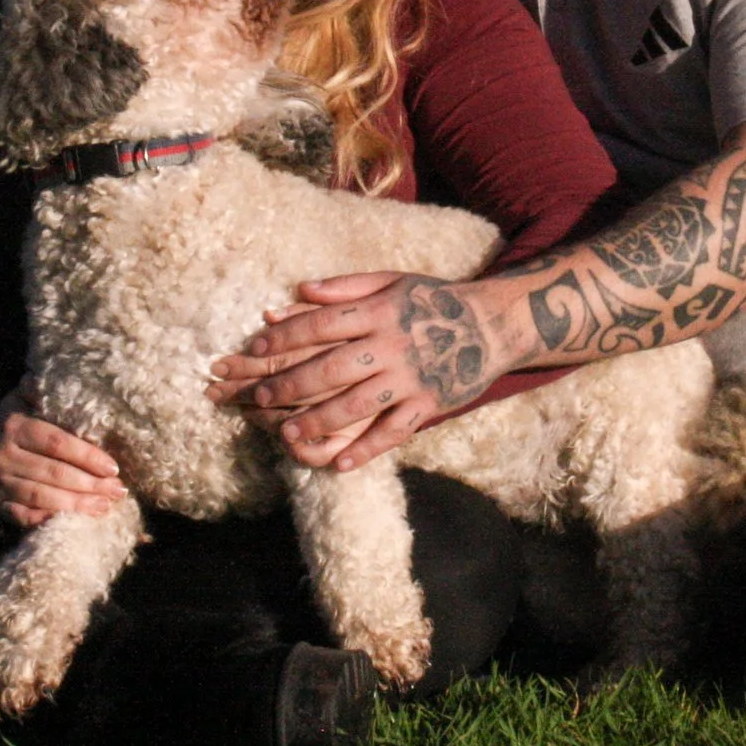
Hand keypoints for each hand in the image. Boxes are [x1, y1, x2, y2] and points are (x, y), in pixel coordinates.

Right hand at [0, 393, 125, 528]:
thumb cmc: (17, 417)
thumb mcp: (26, 397)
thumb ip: (47, 391)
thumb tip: (76, 376)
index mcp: (15, 427)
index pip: (57, 444)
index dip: (87, 456)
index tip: (113, 467)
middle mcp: (3, 456)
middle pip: (53, 474)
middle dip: (89, 485)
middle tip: (117, 491)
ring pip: (41, 498)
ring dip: (76, 505)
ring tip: (105, 507)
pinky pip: (24, 517)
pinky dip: (49, 520)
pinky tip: (74, 521)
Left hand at [208, 270, 522, 471]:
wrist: (492, 323)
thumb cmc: (434, 300)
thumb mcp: (392, 281)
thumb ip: (346, 287)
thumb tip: (298, 290)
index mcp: (378, 311)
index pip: (320, 324)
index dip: (284, 336)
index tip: (253, 348)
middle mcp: (392, 344)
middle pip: (330, 367)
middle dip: (289, 384)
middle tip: (259, 398)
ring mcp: (411, 376)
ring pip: (356, 404)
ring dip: (319, 420)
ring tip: (287, 434)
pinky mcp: (429, 403)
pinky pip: (394, 431)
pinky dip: (367, 449)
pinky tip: (340, 464)